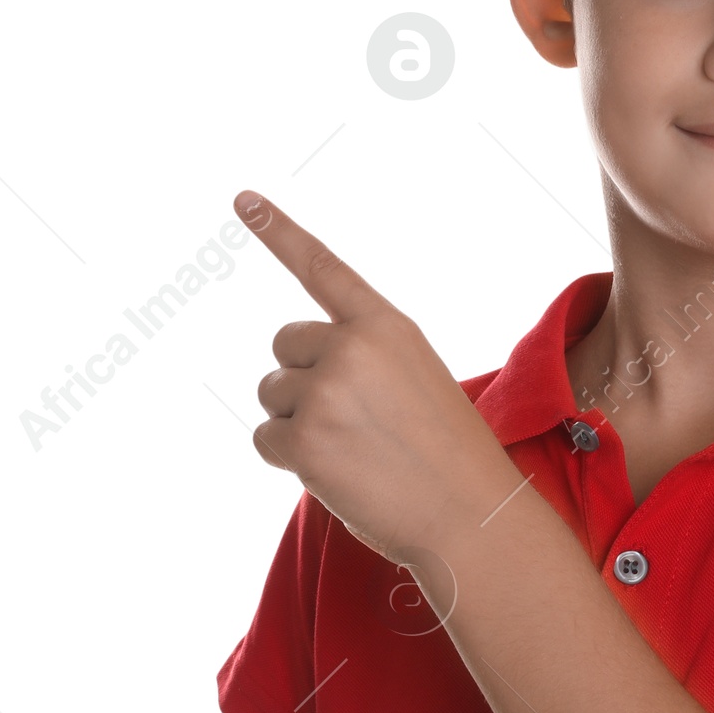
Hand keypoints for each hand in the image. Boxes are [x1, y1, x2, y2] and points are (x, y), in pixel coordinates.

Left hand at [234, 190, 504, 567]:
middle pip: (284, 346)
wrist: (472, 515)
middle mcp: (351, 347)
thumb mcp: (419, 379)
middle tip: (353, 421)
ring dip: (299, 424)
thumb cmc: (449, 454)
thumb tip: (302, 373)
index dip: (277, 230)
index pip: (322, 267)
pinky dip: (290, 459)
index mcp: (386, 326)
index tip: (241, 198)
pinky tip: (338, 473)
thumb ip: (365, 358)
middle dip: (304, 380)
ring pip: (272, 395)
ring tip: (355, 451)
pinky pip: (265, 439)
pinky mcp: (303, 438)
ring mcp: (324, 391)